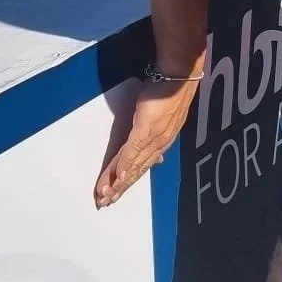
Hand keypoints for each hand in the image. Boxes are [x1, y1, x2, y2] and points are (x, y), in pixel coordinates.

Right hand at [94, 78, 197, 208]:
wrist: (177, 77)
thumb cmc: (167, 92)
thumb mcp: (161, 118)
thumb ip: (154, 137)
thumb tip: (156, 159)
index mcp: (160, 143)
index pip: (139, 167)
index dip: (126, 183)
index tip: (114, 195)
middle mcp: (157, 145)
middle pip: (134, 171)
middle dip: (118, 189)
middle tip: (103, 203)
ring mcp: (152, 138)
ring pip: (132, 165)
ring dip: (118, 181)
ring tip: (106, 195)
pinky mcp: (146, 128)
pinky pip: (133, 150)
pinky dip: (124, 164)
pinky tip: (117, 176)